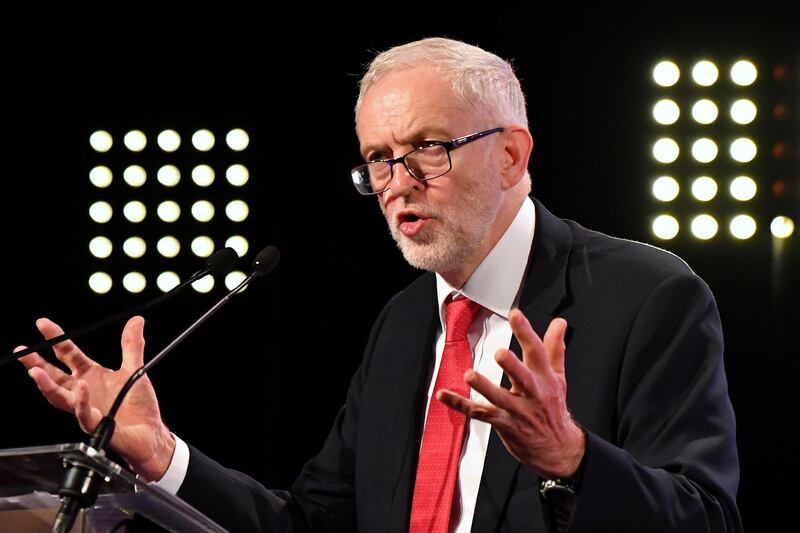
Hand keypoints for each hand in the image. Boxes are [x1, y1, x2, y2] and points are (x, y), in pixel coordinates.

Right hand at [16, 316, 174, 480]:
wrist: (150, 433)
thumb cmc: (139, 405)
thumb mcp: (135, 369)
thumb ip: (132, 345)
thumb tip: (137, 319)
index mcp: (90, 375)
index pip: (67, 354)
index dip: (56, 339)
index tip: (42, 324)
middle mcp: (83, 391)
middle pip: (54, 376)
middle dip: (36, 364)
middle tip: (22, 352)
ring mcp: (86, 409)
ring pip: (60, 397)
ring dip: (47, 385)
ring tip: (35, 371)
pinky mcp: (96, 425)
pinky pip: (84, 413)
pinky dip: (81, 400)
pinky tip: (81, 386)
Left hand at [438, 310, 583, 477]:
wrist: (558, 449)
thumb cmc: (554, 409)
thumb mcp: (558, 377)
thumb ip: (555, 347)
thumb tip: (559, 323)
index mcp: (545, 379)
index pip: (537, 352)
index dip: (526, 332)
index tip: (515, 315)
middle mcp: (533, 395)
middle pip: (523, 378)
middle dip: (512, 366)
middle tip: (500, 353)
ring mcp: (518, 412)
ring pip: (499, 398)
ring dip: (484, 387)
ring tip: (470, 374)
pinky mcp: (504, 425)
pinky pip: (479, 413)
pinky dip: (460, 404)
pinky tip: (444, 395)